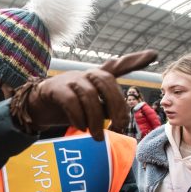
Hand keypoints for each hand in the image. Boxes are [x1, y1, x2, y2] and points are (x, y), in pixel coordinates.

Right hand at [14, 50, 157, 140]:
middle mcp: (86, 75)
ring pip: (90, 96)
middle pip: (107, 82)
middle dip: (117, 106)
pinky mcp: (55, 88)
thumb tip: (120, 120)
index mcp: (96, 78)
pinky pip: (71, 102)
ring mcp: (70, 79)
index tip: (154, 55)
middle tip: (120, 128)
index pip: (117, 66)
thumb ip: (105, 109)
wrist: (37, 107)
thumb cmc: (68, 108)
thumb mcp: (90, 109)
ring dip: (95, 120)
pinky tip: (80, 128)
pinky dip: (78, 117)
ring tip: (97, 137)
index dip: (135, 60)